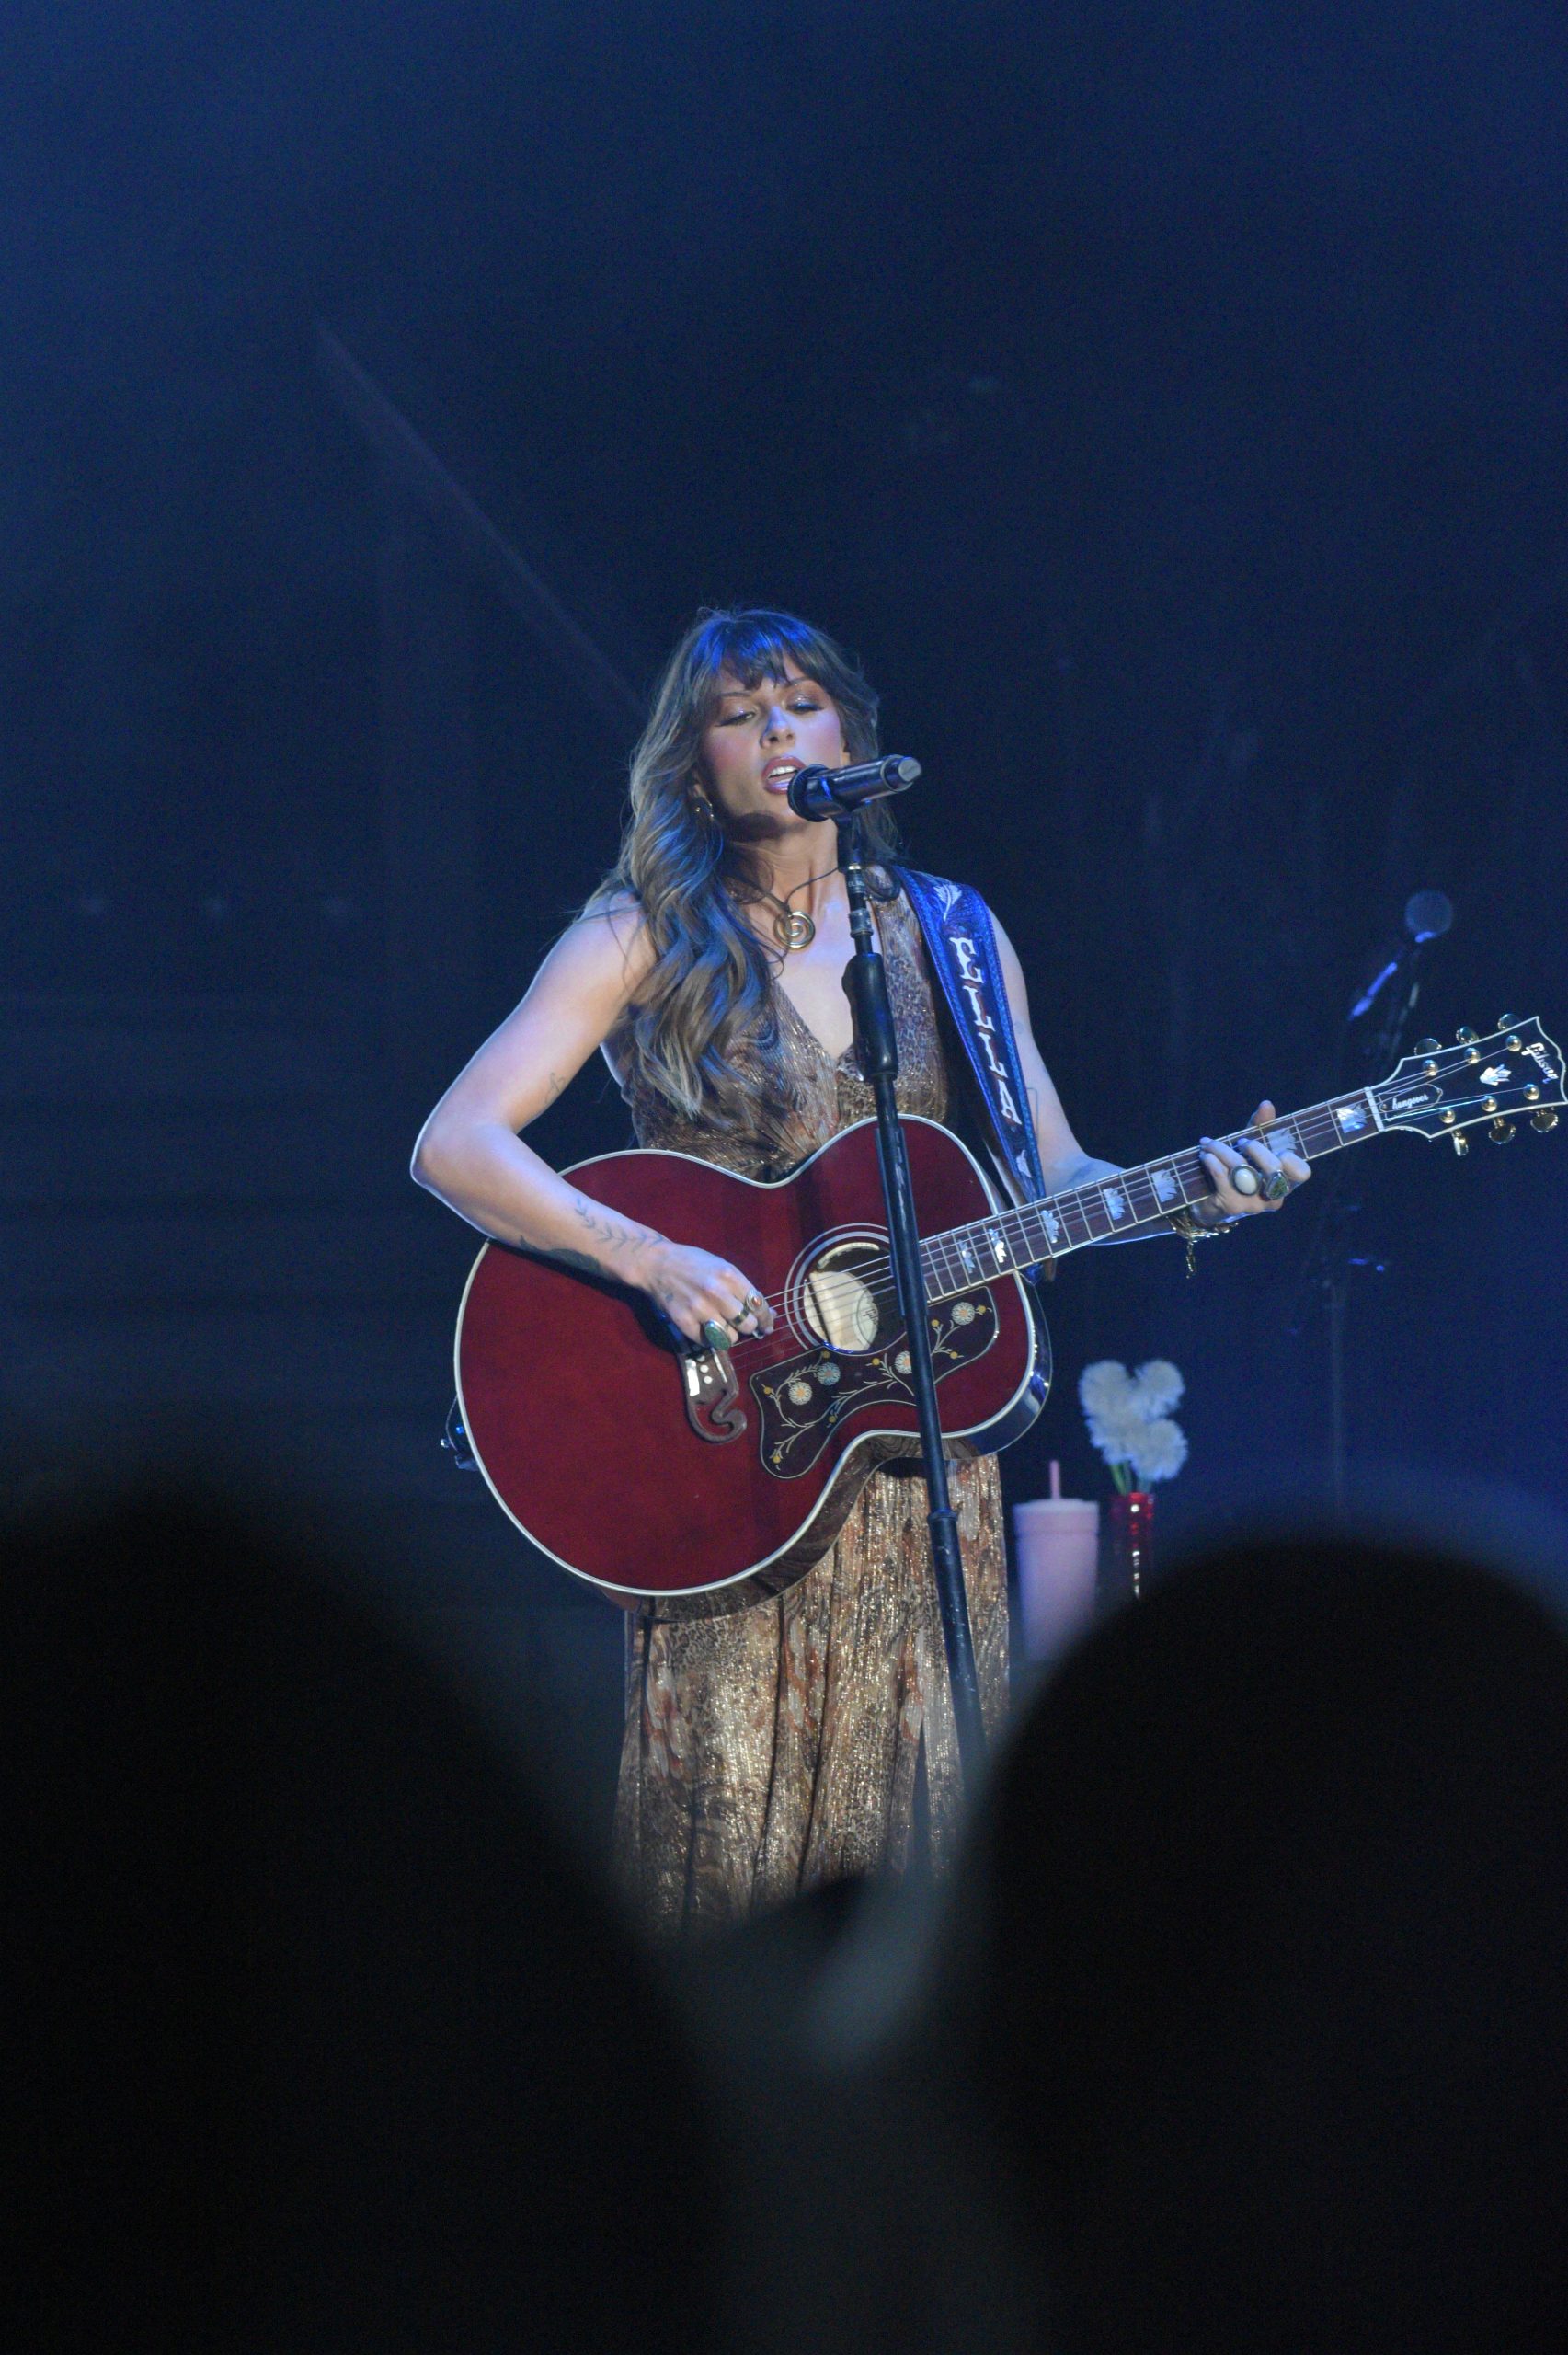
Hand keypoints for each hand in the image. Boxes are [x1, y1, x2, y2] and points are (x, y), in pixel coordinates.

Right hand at [638, 1238, 774, 1346]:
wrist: (656, 1263)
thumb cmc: (693, 1263)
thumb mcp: (721, 1267)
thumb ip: (742, 1289)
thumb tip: (769, 1313)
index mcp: (729, 1275)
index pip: (758, 1305)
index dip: (766, 1318)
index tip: (767, 1325)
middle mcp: (716, 1292)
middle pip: (747, 1324)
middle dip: (746, 1326)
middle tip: (739, 1323)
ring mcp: (699, 1308)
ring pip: (729, 1337)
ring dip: (728, 1335)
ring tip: (720, 1326)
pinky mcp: (683, 1321)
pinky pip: (706, 1342)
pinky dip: (708, 1338)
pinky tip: (704, 1327)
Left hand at [1196, 1099, 1311, 1222]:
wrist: (1209, 1201)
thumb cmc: (1236, 1170)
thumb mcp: (1250, 1148)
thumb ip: (1260, 1127)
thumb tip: (1267, 1104)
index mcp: (1284, 1182)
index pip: (1302, 1173)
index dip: (1290, 1158)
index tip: (1275, 1147)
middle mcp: (1274, 1197)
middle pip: (1273, 1169)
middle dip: (1255, 1148)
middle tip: (1239, 1141)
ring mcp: (1254, 1205)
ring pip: (1243, 1171)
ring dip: (1223, 1151)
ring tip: (1208, 1143)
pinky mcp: (1232, 1206)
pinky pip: (1224, 1179)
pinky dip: (1213, 1163)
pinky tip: (1205, 1156)